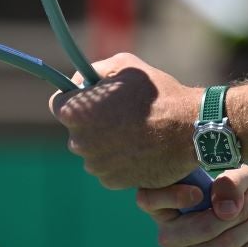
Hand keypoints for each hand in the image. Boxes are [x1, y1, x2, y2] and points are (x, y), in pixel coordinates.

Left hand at [48, 53, 199, 189]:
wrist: (189, 130)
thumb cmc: (158, 94)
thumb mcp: (125, 65)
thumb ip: (95, 72)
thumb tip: (81, 83)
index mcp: (76, 112)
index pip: (58, 103)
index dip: (75, 97)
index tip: (91, 97)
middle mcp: (78, 142)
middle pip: (76, 129)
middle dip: (92, 121)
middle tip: (120, 112)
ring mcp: (95, 165)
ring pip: (93, 149)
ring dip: (106, 141)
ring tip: (134, 130)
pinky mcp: (112, 181)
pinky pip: (107, 166)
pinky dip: (118, 159)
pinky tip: (139, 147)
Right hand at [136, 167, 247, 246]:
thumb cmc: (242, 195)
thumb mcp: (241, 176)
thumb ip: (231, 181)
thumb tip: (225, 208)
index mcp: (167, 205)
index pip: (147, 199)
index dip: (170, 195)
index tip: (200, 192)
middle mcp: (169, 236)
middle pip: (196, 229)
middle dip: (236, 216)